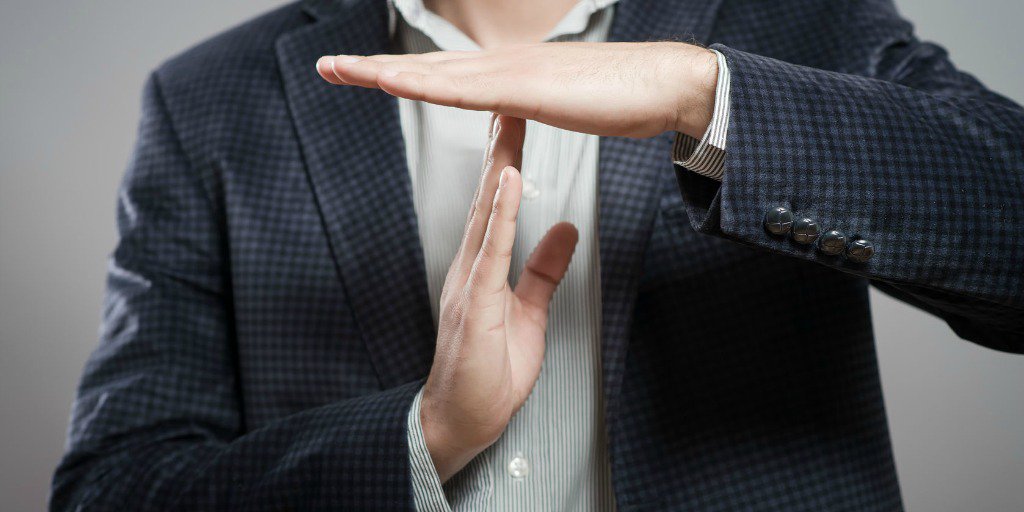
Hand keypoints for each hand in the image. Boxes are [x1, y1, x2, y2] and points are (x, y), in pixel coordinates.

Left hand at [316, 42, 717, 138]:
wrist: (668, 83)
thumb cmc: (624, 97)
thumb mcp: (566, 102)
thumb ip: (538, 104)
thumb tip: (522, 106)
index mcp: (512, 73)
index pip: (446, 76)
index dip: (402, 74)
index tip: (364, 75)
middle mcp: (504, 65)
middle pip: (427, 68)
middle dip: (374, 68)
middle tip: (328, 66)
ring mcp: (513, 73)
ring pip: (434, 74)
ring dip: (383, 71)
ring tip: (339, 69)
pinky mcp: (526, 88)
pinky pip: (463, 91)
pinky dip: (422, 85)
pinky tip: (390, 83)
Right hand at [418, 115, 578, 481]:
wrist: (460, 421)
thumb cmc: (489, 372)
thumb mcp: (527, 313)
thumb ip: (542, 271)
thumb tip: (565, 229)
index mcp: (481, 267)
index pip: (498, 205)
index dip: (509, 162)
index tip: (518, 122)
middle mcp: (469, 266)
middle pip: (490, 198)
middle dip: (501, 147)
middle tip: (510, 99)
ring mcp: (468, 283)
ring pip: (486, 214)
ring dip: (501, 166)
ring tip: (510, 125)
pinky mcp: (475, 303)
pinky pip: (490, 250)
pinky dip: (502, 213)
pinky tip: (510, 182)